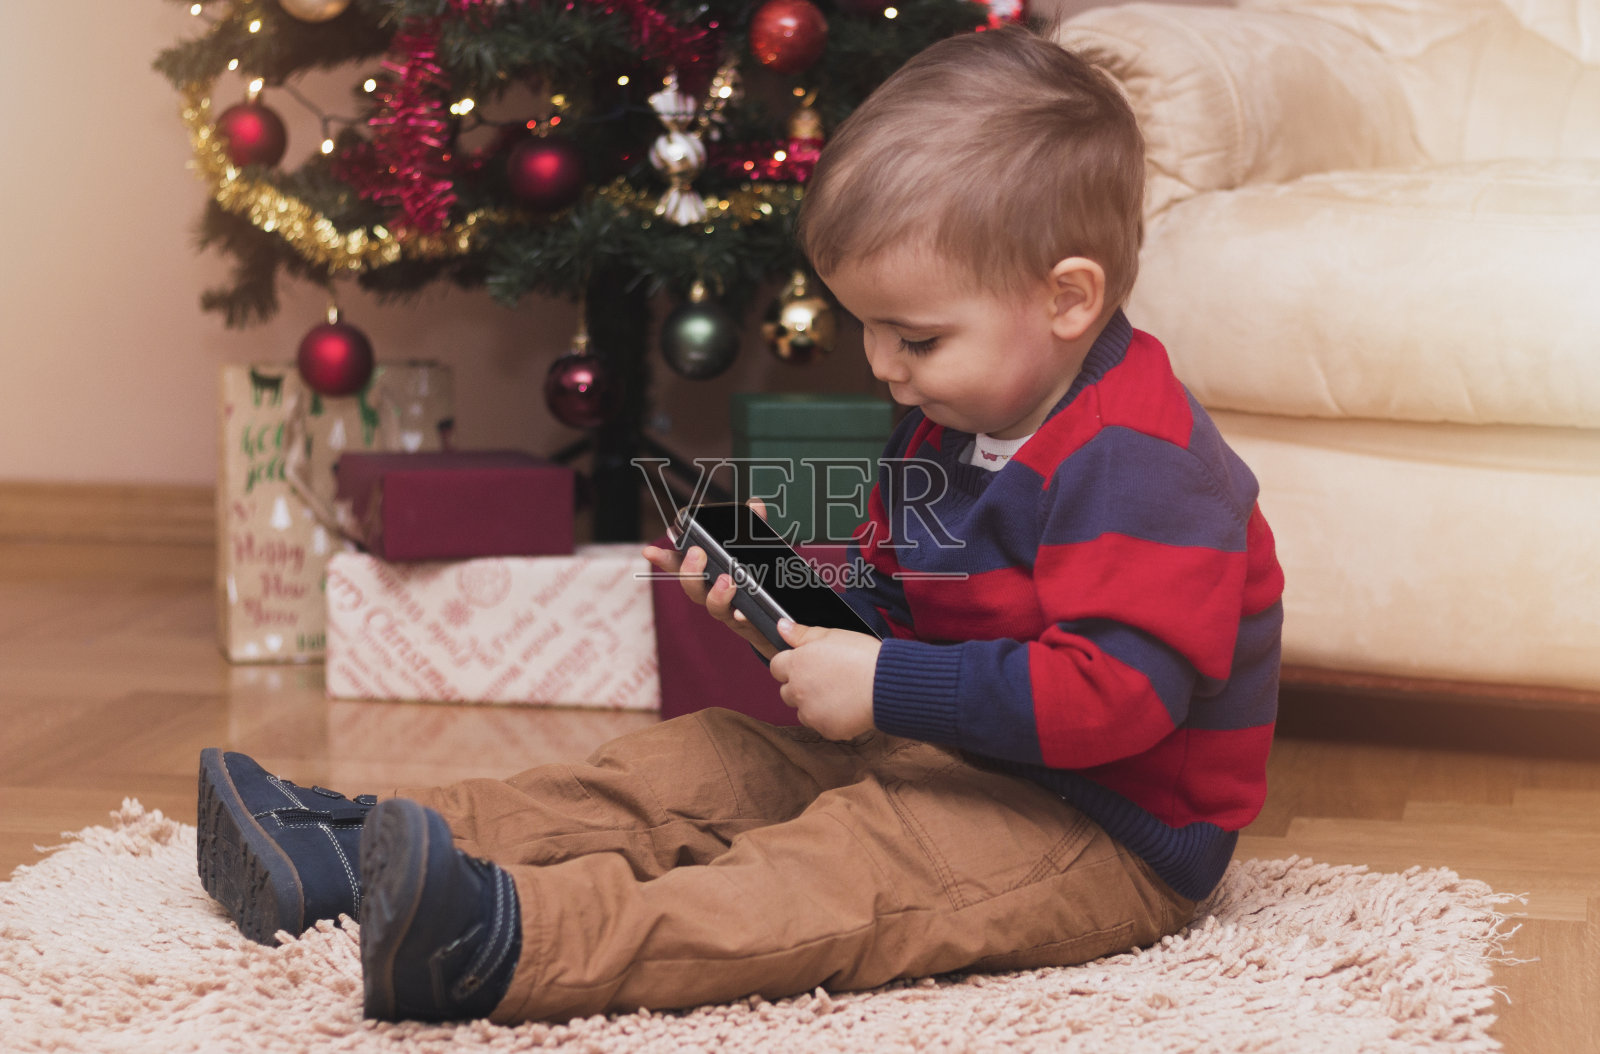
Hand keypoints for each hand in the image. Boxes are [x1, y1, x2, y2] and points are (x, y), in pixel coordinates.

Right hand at [640, 499, 779, 659]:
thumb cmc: (759, 581)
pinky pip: (741, 621)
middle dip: (690, 571)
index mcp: (709, 572)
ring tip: (727, 581)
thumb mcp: (757, 551)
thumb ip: (754, 528)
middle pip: (692, 586)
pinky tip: (742, 612)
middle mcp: (712, 592)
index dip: (664, 558)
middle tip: (697, 554)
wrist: (778, 617)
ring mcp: (727, 609)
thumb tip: (755, 504)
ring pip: (712, 605)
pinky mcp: (746, 623)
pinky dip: (740, 616)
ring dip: (716, 593)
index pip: (681, 564)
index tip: (649, 551)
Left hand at [768, 619, 880, 740]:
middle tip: (826, 679)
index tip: (805, 665)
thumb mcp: (832, 635)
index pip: (776, 667)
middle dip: (800, 686)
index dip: (790, 665)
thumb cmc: (863, 657)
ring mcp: (810, 712)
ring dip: (813, 704)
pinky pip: (820, 725)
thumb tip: (781, 626)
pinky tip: (847, 706)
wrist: (886, 684)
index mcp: (797, 664)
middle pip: (787, 691)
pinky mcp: (825, 729)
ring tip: (839, 694)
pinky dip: (830, 719)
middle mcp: (798, 690)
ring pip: (802, 711)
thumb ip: (802, 633)